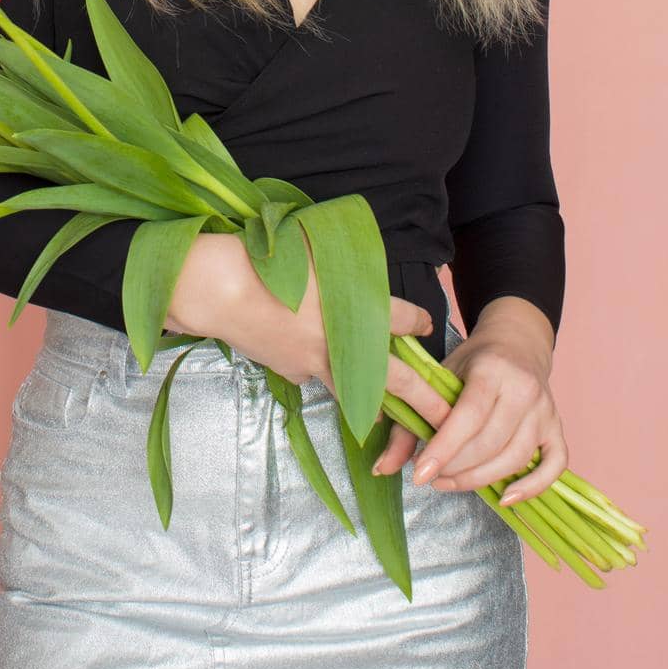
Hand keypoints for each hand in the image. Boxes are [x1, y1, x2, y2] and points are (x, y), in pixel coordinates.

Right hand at [167, 232, 440, 397]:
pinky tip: (300, 347)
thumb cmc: (268, 259)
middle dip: (427, 402)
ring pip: (357, 391)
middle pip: (398, 379)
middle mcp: (345, 343)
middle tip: (447, 419)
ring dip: (378, 402)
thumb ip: (345, 267)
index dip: (420, 322)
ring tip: (394, 418)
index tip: (426, 326)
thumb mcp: (316, 250)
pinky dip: (318, 368)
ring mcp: (318, 363)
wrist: (220, 289)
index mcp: (358, 308)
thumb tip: (357, 275)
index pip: (406, 321)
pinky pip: (314, 374)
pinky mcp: (292, 373)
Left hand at [377, 303, 567, 505]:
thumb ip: (409, 422)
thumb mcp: (438, 376)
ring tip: (451, 482)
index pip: (467, 418)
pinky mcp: (556, 427)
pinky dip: (532, 487)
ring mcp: (545, 410)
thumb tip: (383, 467)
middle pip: (490, 443)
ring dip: (481, 480)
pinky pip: (554, 466)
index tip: (419, 474)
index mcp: (490, 370)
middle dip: (457, 468)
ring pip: (516, 458)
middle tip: (432, 477)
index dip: (443, 450)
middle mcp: (523, 390)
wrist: (516, 342)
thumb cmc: (472, 362)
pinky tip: (504, 498)